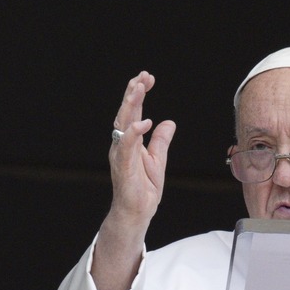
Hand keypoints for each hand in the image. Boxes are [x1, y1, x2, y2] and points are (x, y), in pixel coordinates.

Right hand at [92, 72, 175, 289]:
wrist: (137, 213)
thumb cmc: (144, 188)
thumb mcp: (158, 160)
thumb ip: (161, 141)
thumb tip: (168, 122)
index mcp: (130, 141)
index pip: (133, 111)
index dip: (138, 93)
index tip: (148, 77)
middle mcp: (122, 144)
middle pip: (125, 113)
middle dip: (133, 93)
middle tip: (143, 76)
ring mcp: (121, 155)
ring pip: (123, 124)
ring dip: (131, 105)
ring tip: (139, 89)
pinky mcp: (123, 168)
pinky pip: (127, 147)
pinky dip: (134, 133)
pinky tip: (144, 121)